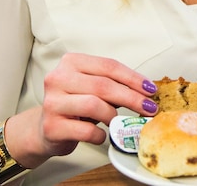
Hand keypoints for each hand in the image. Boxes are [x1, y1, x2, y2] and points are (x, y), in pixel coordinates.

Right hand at [6, 53, 157, 166]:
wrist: (45, 130)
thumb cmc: (75, 106)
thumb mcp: (92, 88)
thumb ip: (113, 85)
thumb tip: (146, 91)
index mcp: (71, 62)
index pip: (109, 66)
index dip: (133, 78)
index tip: (151, 89)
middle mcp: (58, 78)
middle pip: (104, 85)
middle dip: (132, 98)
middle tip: (149, 108)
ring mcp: (52, 102)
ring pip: (95, 105)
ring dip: (114, 116)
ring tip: (118, 122)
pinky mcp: (52, 126)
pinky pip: (86, 130)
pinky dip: (101, 134)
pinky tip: (103, 134)